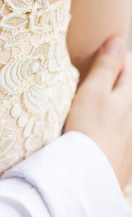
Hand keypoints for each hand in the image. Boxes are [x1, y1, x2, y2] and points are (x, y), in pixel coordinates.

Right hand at [64, 36, 131, 186]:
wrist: (88, 175)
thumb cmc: (87, 130)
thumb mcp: (93, 92)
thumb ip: (106, 67)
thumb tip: (117, 41)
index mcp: (128, 97)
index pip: (126, 66)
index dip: (114, 55)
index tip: (101, 50)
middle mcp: (132, 115)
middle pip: (127, 89)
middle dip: (115, 78)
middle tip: (98, 71)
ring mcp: (129, 136)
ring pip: (122, 112)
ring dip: (112, 103)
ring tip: (95, 101)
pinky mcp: (123, 154)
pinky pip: (119, 133)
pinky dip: (109, 125)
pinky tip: (98, 130)